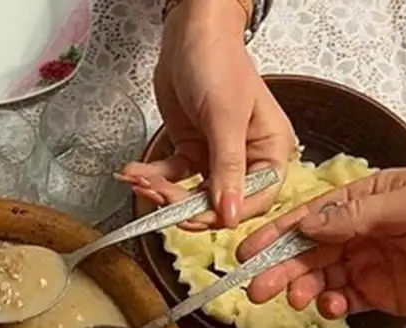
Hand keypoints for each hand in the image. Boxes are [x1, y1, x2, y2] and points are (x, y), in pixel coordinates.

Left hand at [120, 0, 294, 227]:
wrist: (188, 33)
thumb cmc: (218, 62)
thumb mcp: (224, 117)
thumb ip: (227, 168)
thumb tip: (229, 213)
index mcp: (271, 150)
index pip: (257, 199)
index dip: (227, 213)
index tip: (197, 216)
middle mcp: (247, 158)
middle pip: (220, 202)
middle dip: (186, 204)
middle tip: (159, 196)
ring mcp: (217, 156)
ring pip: (192, 193)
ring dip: (164, 192)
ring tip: (141, 181)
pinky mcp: (191, 150)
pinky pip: (173, 176)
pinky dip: (153, 177)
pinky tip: (134, 172)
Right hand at [239, 167, 405, 317]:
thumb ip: (358, 215)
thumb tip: (309, 223)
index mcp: (366, 200)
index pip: (310, 217)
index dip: (276, 235)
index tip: (246, 254)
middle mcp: (363, 231)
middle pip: (309, 251)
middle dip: (280, 269)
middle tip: (258, 290)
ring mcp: (373, 263)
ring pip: (323, 278)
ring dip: (304, 289)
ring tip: (297, 301)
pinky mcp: (386, 294)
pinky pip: (348, 302)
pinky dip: (334, 307)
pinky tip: (332, 311)